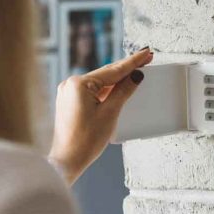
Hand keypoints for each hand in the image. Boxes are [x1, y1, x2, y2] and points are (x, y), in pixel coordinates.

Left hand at [48, 47, 152, 184]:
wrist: (67, 160)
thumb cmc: (85, 140)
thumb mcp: (110, 113)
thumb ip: (123, 91)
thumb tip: (136, 76)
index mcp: (79, 84)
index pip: (112, 70)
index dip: (132, 62)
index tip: (146, 53)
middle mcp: (70, 84)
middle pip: (106, 73)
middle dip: (126, 68)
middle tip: (145, 58)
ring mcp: (68, 92)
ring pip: (100, 82)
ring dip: (118, 78)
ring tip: (136, 70)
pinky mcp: (70, 101)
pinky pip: (93, 90)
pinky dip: (107, 89)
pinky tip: (119, 86)